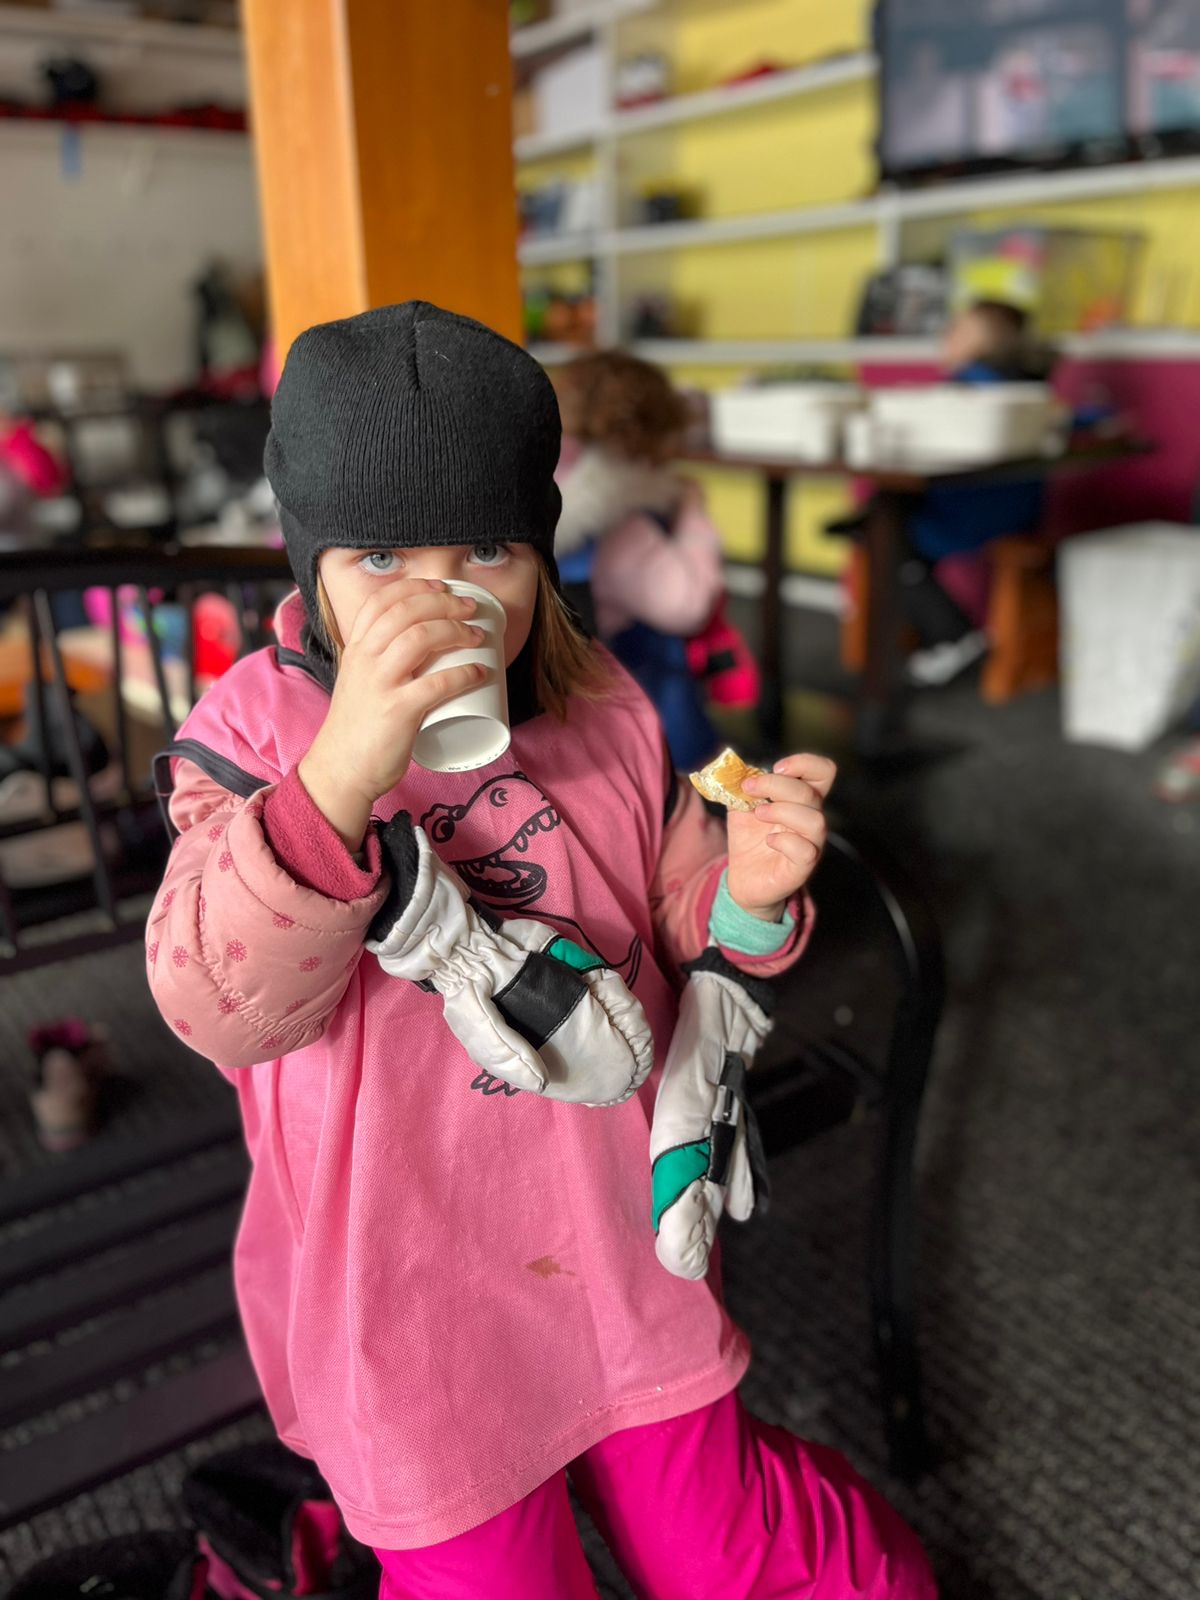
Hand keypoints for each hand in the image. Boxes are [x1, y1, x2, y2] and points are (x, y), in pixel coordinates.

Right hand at [299, 579, 486, 848]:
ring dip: (456, 630)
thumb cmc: (357, 727)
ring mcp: (380, 684)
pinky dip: (463, 673)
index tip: (441, 588)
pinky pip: (437, 684)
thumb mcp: (360, 681)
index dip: (415, 587)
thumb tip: (423, 648)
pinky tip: (480, 672)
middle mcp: (364, 659)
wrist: (341, 770)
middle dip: (444, 602)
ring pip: (420, 638)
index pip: (381, 601)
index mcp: (355, 649)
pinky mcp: (398, 712)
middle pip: (407, 611)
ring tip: (478, 636)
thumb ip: (380, 662)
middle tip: (470, 608)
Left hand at [724, 754, 835, 921]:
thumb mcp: (739, 807)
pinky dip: (785, 841)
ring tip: (759, 814)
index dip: (804, 763)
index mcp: (801, 800)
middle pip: (811, 792)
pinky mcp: (801, 867)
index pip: (823, 772)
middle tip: (749, 789)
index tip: (775, 767)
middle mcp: (810, 819)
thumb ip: (739, 786)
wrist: (743, 879)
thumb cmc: (749, 840)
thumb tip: (733, 767)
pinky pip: (806, 850)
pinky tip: (768, 840)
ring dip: (782, 811)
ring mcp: (810, 844)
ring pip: (815, 820)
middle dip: (776, 784)